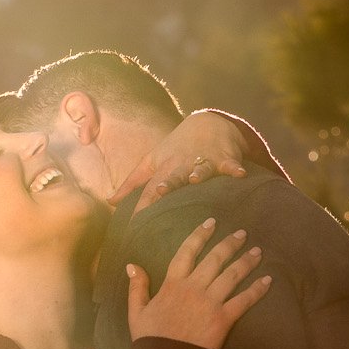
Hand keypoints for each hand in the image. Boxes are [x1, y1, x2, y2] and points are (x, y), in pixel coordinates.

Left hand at [118, 110, 252, 209]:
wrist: (207, 123)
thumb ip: (133, 183)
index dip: (141, 205)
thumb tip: (110, 202)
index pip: (149, 190)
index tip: (132, 225)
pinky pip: (230, 163)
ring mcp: (203, 159)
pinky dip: (234, 168)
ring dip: (198, 172)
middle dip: (167, 184)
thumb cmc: (176, 148)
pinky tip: (238, 173)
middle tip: (159, 191)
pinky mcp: (224, 157)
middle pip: (173, 176)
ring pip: (200, 168)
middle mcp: (181, 165)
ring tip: (195, 179)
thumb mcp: (152, 162)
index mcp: (164, 169)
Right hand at [125, 217, 269, 348]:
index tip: (211, 222)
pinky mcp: (224, 319)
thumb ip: (136, 287)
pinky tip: (268, 280)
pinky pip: (244, 300)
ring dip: (247, 261)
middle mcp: (194, 288)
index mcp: (173, 284)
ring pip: (232, 275)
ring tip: (258, 251)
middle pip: (215, 259)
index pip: (187, 252)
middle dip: (230, 244)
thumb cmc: (151, 338)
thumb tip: (132, 265)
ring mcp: (211, 302)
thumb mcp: (136, 311)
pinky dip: (257, 290)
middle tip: (243, 233)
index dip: (200, 235)